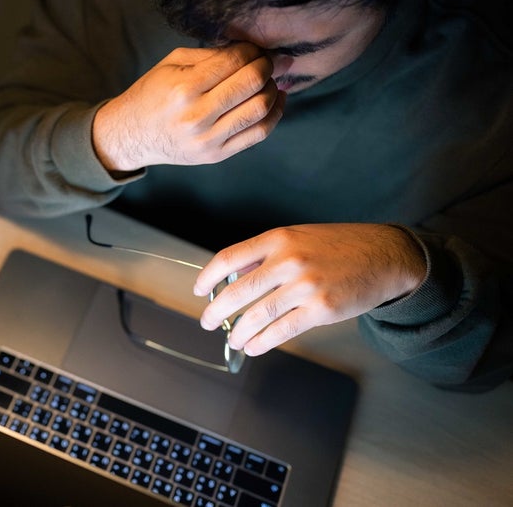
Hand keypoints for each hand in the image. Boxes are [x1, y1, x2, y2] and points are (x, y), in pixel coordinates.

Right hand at [92, 43, 284, 171]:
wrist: (131, 135)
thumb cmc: (152, 94)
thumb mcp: (172, 64)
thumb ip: (211, 55)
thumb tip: (252, 51)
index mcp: (183, 88)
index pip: (234, 61)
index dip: (252, 51)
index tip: (255, 50)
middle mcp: (196, 115)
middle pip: (252, 83)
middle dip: (267, 66)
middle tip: (268, 62)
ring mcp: (207, 139)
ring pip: (260, 109)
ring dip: (273, 89)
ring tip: (268, 82)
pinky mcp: (215, 155)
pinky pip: (258, 134)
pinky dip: (274, 114)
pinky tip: (274, 101)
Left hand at [194, 224, 426, 355]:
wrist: (385, 256)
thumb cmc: (339, 246)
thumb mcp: (298, 237)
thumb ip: (265, 255)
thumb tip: (232, 276)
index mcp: (279, 239)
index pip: (228, 259)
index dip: (208, 277)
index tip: (199, 290)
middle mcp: (289, 261)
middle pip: (238, 292)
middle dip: (217, 312)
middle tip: (208, 322)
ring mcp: (305, 286)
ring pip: (257, 315)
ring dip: (239, 332)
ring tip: (233, 338)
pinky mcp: (321, 309)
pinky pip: (282, 330)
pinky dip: (263, 342)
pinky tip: (254, 346)